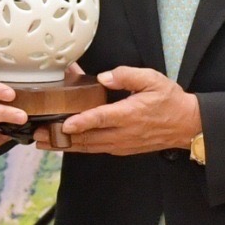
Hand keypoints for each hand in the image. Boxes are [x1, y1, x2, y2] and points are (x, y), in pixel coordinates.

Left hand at [57, 66, 200, 154]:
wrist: (186, 125)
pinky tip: (64, 144)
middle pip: (87, 138)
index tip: (63, 124)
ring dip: (65, 145)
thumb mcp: (152, 80)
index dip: (81, 121)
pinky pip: (96, 149)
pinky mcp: (121, 148)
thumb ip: (127, 76)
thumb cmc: (169, 100)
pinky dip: (78, 147)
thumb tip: (104, 77)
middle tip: (38, 134)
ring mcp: (121, 144)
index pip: (101, 118)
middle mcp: (122, 133)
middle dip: (61, 137)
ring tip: (43, 142)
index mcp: (129, 114)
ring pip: (88, 147)